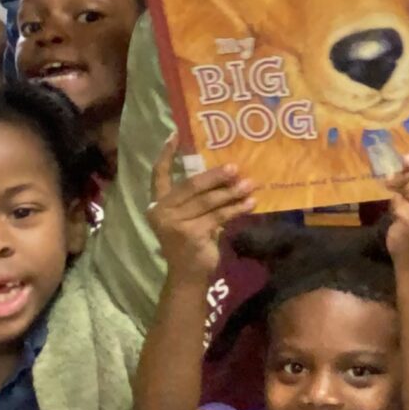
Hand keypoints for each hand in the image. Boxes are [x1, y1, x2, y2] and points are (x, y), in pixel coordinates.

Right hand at [147, 138, 253, 278]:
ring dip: (232, 192)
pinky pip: (219, 216)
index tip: (174, 134)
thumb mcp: (190, 217)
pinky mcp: (191, 234)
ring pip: (209, 201)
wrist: (188, 275)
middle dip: (215, 176)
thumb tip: (229, 175)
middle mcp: (161, 211)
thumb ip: (199, 199)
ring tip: (250, 184)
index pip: (158, 174)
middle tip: (236, 167)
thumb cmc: (191, 243)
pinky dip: (237, 209)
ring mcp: (175, 223)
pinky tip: (250, 203)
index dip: (165, 154)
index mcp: (158, 204)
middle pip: (191, 185)